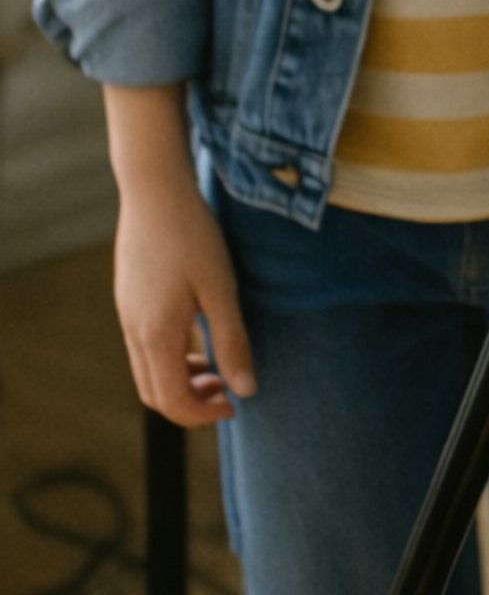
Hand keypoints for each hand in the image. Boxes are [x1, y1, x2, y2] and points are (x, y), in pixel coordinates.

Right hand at [111, 169, 254, 426]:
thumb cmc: (194, 236)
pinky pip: (144, 348)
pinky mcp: (129, 302)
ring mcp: (126, 317)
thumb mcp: (221, 288)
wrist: (155, 192)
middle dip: (192, 403)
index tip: (236, 403)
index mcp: (155, 335)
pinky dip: (171, 357)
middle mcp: (133, 332)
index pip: (172, 401)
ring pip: (148, 372)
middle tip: (229, 390)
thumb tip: (245, 390)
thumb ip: (232, 341)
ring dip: (181, 380)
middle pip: (155, 393)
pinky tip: (199, 335)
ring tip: (218, 364)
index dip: (203, 413)